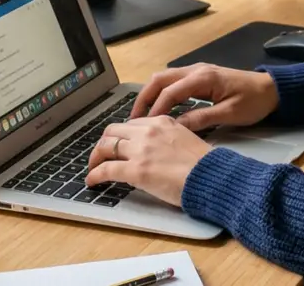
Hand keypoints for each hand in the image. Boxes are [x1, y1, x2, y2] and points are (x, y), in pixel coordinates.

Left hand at [85, 117, 212, 204]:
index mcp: (161, 121)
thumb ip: (166, 139)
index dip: (119, 136)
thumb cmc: (204, 164)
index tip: (117, 145)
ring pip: (105, 147)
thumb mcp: (185, 139)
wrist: (211, 177)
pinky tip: (92, 181)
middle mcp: (148, 131)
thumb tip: (155, 150)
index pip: (130, 124)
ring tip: (93, 168)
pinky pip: (106, 169)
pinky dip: (95, 175)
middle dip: (103, 144)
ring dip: (94, 158)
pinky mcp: (135, 170)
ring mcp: (140, 150)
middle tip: (100, 156)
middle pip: (112, 131)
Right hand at [132, 63, 278, 129]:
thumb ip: (201, 119)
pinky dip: (161, 93)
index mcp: (203, 78)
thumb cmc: (254, 102)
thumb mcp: (229, 114)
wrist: (273, 89)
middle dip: (144, 98)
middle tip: (133, 119)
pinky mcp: (200, 76)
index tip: (144, 126)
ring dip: (150, 94)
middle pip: (160, 79)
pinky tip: (159, 109)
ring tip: (141, 115)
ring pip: (164, 78)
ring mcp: (197, 71)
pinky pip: (174, 82)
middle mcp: (196, 70)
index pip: (170, 92)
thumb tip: (176, 127)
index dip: (155, 109)